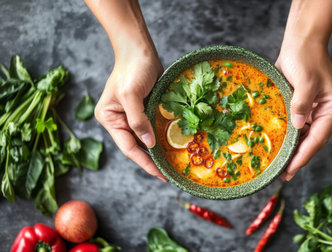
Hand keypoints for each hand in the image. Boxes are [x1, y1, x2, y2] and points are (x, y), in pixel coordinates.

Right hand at [95, 51, 166, 181]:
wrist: (140, 50)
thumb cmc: (132, 69)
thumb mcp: (132, 95)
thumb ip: (138, 120)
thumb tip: (148, 144)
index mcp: (110, 119)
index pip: (128, 147)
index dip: (145, 163)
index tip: (160, 175)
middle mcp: (119, 120)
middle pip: (137, 146)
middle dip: (152, 160)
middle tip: (169, 174)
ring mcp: (132, 115)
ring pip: (146, 139)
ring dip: (158, 150)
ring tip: (172, 164)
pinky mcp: (144, 109)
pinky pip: (153, 128)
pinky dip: (161, 137)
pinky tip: (173, 145)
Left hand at [275, 42, 331, 180]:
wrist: (300, 40)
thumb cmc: (306, 57)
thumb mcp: (305, 81)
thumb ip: (301, 104)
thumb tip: (297, 127)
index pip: (318, 138)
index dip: (303, 156)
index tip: (290, 169)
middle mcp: (326, 112)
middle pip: (312, 141)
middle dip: (298, 158)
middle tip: (283, 175)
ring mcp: (314, 110)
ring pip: (304, 137)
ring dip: (292, 150)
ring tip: (279, 166)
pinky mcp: (302, 106)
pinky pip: (296, 127)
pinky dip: (288, 137)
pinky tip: (277, 146)